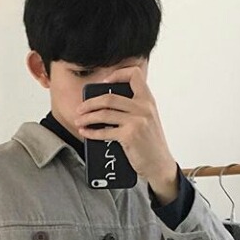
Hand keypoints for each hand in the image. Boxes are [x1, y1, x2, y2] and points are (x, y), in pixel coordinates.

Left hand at [74, 65, 176, 186]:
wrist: (159, 165)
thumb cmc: (151, 145)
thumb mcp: (148, 120)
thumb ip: (134, 108)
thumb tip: (105, 104)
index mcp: (148, 100)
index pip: (135, 74)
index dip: (117, 74)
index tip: (104, 83)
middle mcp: (143, 108)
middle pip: (109, 97)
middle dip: (90, 103)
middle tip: (80, 109)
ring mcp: (137, 121)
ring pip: (104, 113)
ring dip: (87, 117)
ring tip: (79, 121)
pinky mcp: (130, 135)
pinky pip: (104, 131)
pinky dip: (91, 132)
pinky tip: (85, 132)